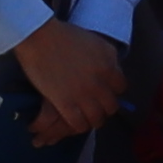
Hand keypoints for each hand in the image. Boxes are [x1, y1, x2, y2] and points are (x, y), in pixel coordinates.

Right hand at [10, 14, 127, 143]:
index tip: (106, 93)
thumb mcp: (97, 44)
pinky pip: (78, 123)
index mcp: (109, 67)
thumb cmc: (66, 36)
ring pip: (96, 119)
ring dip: (92, 121)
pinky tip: (74, 122)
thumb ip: (109, 60)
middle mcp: (100, 83)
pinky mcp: (65, 104)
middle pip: (111, 106)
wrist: (41, 38)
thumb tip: (113, 72)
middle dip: (104, 109)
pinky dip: (78, 126)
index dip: (113, 92)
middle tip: (96, 108)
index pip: (121, 88)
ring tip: (86, 119)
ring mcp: (83, 95)